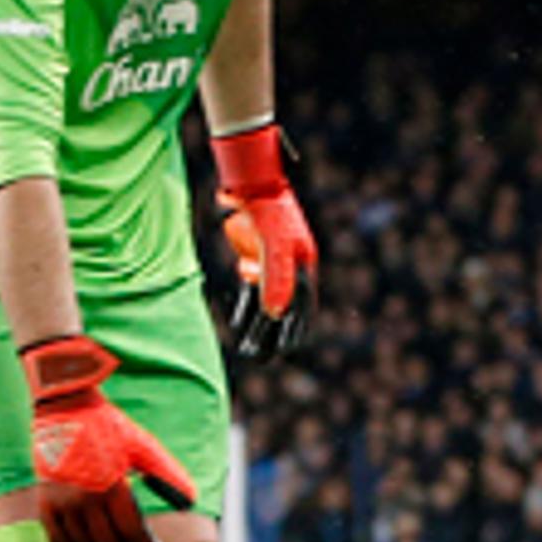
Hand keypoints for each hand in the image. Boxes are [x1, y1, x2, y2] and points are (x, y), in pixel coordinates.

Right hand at [21, 337, 194, 541]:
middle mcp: (85, 498)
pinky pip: (56, 541)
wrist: (64, 405)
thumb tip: (189, 501)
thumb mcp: (142, 445)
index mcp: (113, 485)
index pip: (133, 534)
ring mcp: (63, 502)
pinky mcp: (45, 502)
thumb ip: (167, 473)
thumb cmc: (108, 425)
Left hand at [215, 123, 314, 359]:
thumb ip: (275, 279)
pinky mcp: (253, 259)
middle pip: (284, 309)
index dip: (294, 330)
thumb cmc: (267, 212)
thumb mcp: (274, 246)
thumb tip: (275, 314)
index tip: (285, 350)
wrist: (248, 184)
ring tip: (247, 348)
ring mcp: (271, 264)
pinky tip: (238, 325)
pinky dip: (246, 309)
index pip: (302, 306)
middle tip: (261, 357)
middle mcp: (290, 268)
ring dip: (258, 326)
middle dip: (274, 335)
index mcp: (303, 266)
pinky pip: (251, 290)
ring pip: (266, 303)